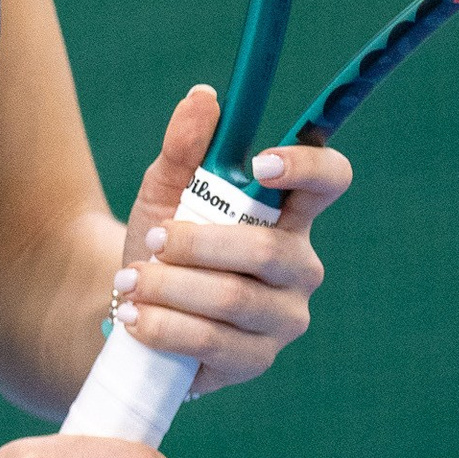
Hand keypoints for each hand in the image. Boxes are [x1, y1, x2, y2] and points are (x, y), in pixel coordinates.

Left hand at [110, 85, 351, 398]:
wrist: (129, 311)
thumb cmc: (160, 244)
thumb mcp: (163, 190)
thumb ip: (183, 147)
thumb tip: (202, 97)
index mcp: (288, 214)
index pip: (329, 180)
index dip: (308, 168)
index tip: (260, 163)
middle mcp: (297, 265)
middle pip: (268, 249)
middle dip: (199, 244)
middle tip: (152, 241)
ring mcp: (282, 317)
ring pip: (234, 297)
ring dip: (172, 287)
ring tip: (130, 282)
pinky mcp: (255, 360)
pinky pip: (213, 341)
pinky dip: (166, 326)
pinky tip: (135, 317)